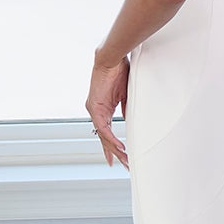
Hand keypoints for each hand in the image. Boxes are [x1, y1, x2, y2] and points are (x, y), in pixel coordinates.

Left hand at [88, 48, 129, 167]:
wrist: (111, 58)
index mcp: (102, 108)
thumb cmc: (118, 71)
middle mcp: (95, 111)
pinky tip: (120, 148)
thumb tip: (129, 121)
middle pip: (105, 138)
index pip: (106, 132)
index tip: (119, 156)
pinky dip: (112, 139)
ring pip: (104, 136)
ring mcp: (94, 110)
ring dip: (116, 150)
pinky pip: (104, 129)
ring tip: (125, 160)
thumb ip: (126, 110)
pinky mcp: (95, 108)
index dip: (112, 146)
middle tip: (124, 165)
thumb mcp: (126, 95)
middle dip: (115, 153)